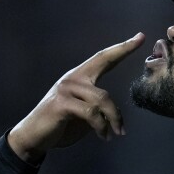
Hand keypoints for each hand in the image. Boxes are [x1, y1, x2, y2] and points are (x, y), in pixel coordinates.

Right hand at [8, 33, 144, 162]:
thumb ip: (97, 107)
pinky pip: (91, 113)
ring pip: (102, 98)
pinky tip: (104, 136)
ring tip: (116, 134)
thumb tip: (115, 112)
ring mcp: (66, 89)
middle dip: (123, 56)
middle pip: (104, 66)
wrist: (33, 137)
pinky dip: (101, 126)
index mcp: (79, 77)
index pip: (103, 58)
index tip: (140, 37)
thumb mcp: (83, 114)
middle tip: (131, 91)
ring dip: (113, 119)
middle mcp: (72, 78)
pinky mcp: (61, 104)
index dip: (122, 48)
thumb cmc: (60, 124)